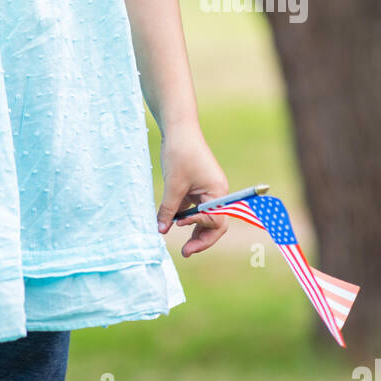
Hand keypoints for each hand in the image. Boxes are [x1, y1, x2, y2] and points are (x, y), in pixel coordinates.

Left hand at [156, 125, 228, 257]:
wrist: (178, 128)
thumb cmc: (180, 153)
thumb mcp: (173, 184)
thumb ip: (168, 210)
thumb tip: (161, 231)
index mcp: (219, 192)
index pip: (216, 221)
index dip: (201, 230)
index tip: (181, 227)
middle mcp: (218, 193)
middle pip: (215, 224)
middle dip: (202, 239)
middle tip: (186, 252)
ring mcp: (208, 189)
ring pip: (205, 218)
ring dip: (195, 231)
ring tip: (184, 246)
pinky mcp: (198, 185)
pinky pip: (196, 207)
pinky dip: (187, 216)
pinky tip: (173, 222)